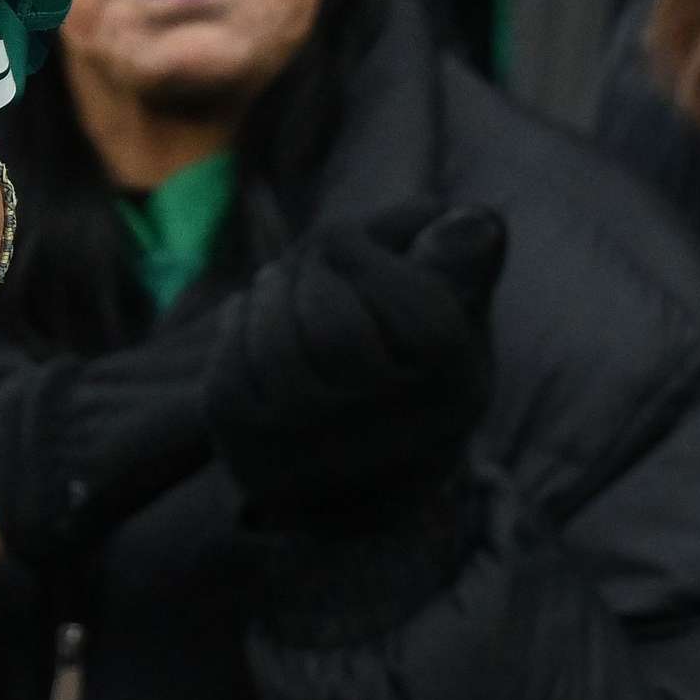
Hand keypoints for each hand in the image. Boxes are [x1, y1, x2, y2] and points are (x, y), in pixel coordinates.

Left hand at [205, 201, 505, 529]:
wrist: (363, 476)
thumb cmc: (410, 360)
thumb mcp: (454, 306)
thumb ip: (462, 258)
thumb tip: (471, 223)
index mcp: (458, 389)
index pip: (417, 309)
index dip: (360, 251)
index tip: (345, 243)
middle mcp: (398, 439)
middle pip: (334, 328)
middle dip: (308, 272)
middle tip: (307, 263)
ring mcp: (324, 460)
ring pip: (277, 349)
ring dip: (268, 296)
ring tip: (277, 285)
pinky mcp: (259, 463)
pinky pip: (228, 379)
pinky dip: (235, 333)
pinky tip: (252, 324)